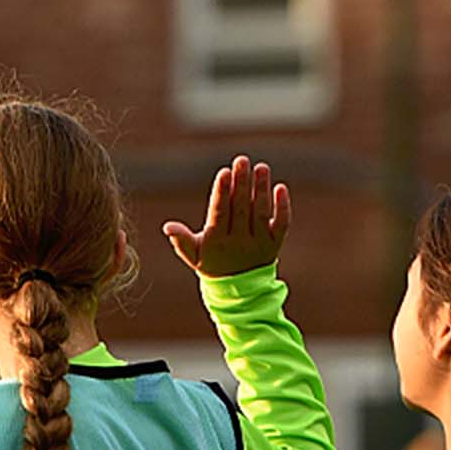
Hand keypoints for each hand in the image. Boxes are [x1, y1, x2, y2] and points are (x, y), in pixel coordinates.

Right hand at [160, 155, 290, 277]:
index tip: (224, 172)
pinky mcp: (275, 243)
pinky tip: (280, 187)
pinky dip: (282, 206)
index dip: (222, 192)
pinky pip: (281, 224)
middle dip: (241, 183)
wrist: (239, 290)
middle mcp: (239, 243)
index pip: (220, 213)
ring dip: (261, 189)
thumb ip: (181, 239)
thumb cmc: (212, 263)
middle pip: (241, 208)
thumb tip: (167, 227)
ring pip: (261, 213)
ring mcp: (259, 243)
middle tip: (242, 160)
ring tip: (260, 168)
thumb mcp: (194, 254)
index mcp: (217, 242)